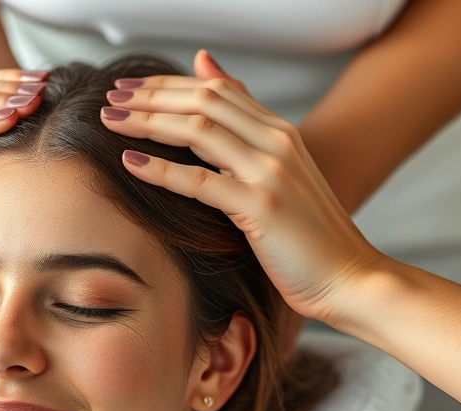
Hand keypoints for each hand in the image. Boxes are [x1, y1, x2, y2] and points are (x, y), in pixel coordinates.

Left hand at [100, 50, 385, 326]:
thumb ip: (248, 137)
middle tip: (110, 98)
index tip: (128, 88)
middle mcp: (278, 143)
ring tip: (110, 121)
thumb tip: (214, 89)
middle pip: (203, 100)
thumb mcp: (282, 175)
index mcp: (281, 133)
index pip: (216, 89)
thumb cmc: (309, 235)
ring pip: (198, 130)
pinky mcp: (262, 207)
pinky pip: (201, 181)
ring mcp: (271, 172)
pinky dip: (162, 169)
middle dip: (151, 95)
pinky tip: (131, 163)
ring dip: (147, 122)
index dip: (168, 84)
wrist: (351, 277)